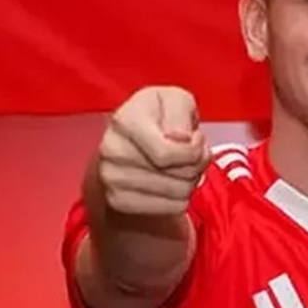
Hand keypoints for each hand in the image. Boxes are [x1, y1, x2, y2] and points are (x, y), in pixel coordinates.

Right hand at [96, 86, 208, 215]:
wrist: (132, 144)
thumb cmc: (160, 118)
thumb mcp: (176, 100)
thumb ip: (180, 112)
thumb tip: (178, 139)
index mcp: (125, 119)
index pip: (167, 153)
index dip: (193, 151)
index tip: (196, 139)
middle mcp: (112, 148)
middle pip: (178, 174)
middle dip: (197, 165)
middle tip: (192, 155)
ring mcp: (111, 177)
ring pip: (178, 193)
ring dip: (190, 182)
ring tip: (181, 167)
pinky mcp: (117, 200)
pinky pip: (170, 208)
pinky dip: (180, 198)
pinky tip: (171, 182)